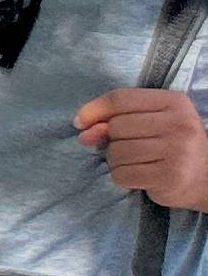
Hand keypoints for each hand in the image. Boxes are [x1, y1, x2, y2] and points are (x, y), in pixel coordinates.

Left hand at [78, 88, 207, 208]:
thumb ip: (115, 120)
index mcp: (174, 102)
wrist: (206, 177)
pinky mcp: (169, 176)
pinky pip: (122, 175)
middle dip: (112, 141)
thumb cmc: (172, 145)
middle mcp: (178, 124)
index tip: (81, 123)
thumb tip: (84, 131)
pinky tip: (140, 176)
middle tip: (131, 148)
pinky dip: (122, 177)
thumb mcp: (150, 122)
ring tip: (137, 162)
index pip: (121, 98)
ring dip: (116, 161)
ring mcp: (176, 151)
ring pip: (116, 152)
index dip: (94, 110)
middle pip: (116, 127)